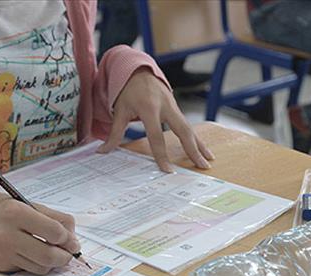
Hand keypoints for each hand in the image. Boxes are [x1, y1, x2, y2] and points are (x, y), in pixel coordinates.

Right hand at [0, 193, 80, 274]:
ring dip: (53, 262)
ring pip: (41, 267)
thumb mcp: (27, 204)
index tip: (72, 240)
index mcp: (15, 213)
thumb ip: (53, 218)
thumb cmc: (1, 210)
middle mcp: (7, 235)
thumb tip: (72, 237)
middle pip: (49, 255)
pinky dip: (36, 263)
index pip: (53, 232)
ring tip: (52, 252)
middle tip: (69, 252)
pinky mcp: (1, 266)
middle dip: (65, 256)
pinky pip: (28, 269)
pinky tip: (33, 253)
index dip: (68, 238)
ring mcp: (3, 253)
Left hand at [98, 67, 213, 172]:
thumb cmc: (127, 90)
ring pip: (190, 128)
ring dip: (199, 145)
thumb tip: (102, 151)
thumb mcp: (119, 110)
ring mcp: (174, 107)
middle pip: (183, 131)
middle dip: (193, 149)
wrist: (138, 70)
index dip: (161, 155)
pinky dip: (196, 138)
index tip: (168, 170)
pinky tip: (203, 149)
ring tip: (208, 160)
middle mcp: (166, 107)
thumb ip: (114, 132)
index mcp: (149, 108)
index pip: (156, 136)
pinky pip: (188, 125)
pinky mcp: (177, 108)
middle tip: (202, 165)